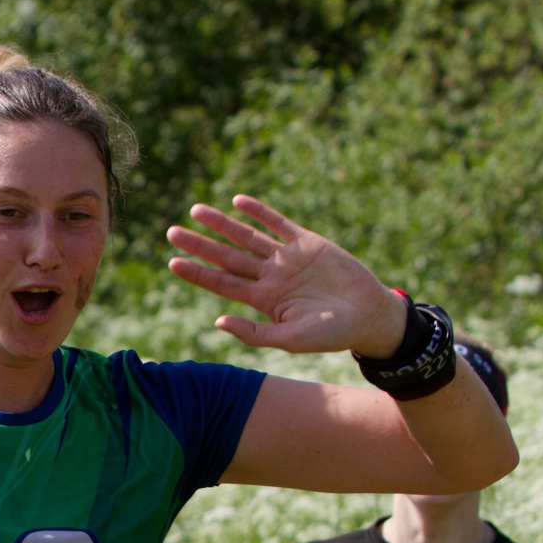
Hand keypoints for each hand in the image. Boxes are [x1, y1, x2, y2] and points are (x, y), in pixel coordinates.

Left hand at [166, 196, 408, 355]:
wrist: (370, 317)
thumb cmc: (331, 335)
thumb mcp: (290, 340)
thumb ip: (254, 333)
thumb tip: (217, 322)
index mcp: (263, 300)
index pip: (222, 283)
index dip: (198, 272)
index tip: (172, 262)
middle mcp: (271, 276)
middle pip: (228, 257)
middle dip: (201, 244)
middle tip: (172, 232)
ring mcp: (288, 258)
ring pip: (248, 237)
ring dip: (223, 224)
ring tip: (196, 210)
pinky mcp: (309, 243)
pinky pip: (279, 223)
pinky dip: (260, 212)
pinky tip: (238, 202)